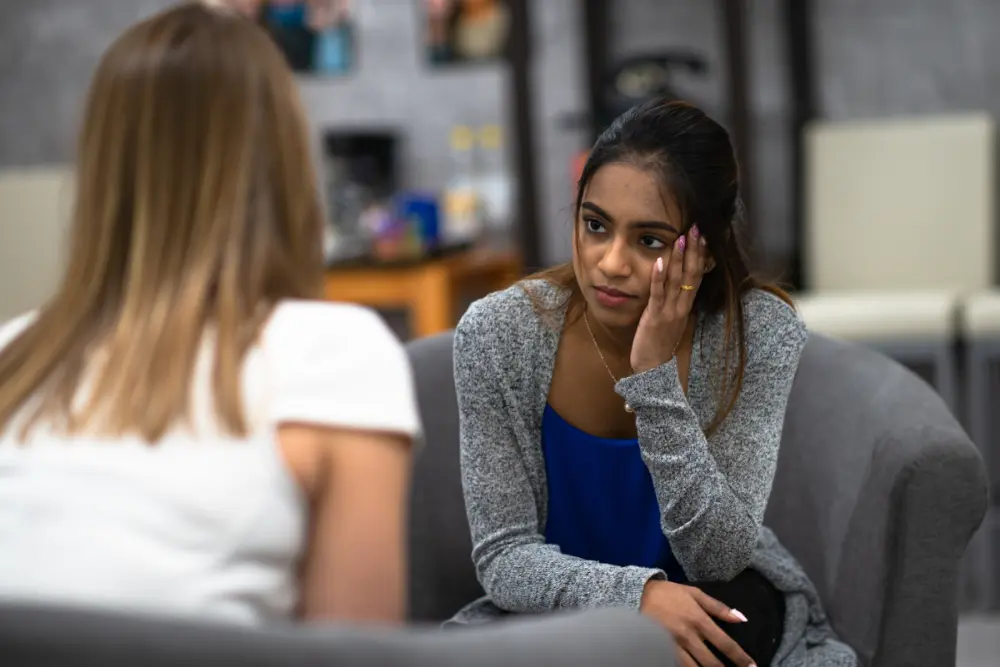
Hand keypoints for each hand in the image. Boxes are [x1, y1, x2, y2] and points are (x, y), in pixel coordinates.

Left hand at [630, 225, 707, 372]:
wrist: (653, 367)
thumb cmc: (659, 342)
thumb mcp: (671, 318)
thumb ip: (675, 301)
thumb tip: (676, 283)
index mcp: (686, 305)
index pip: (697, 276)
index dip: (700, 256)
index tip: (702, 237)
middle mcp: (681, 306)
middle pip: (691, 274)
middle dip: (694, 250)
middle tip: (696, 228)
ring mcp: (670, 311)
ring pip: (677, 281)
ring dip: (679, 258)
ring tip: (681, 238)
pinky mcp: (655, 317)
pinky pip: (658, 294)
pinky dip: (659, 277)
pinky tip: (659, 261)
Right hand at [640, 580, 753, 666]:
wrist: (637, 594)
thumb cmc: (669, 593)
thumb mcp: (695, 594)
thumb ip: (718, 607)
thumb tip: (742, 618)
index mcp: (699, 620)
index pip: (725, 644)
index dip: (740, 657)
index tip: (752, 666)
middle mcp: (689, 636)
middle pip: (711, 662)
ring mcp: (674, 645)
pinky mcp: (662, 650)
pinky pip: (678, 665)